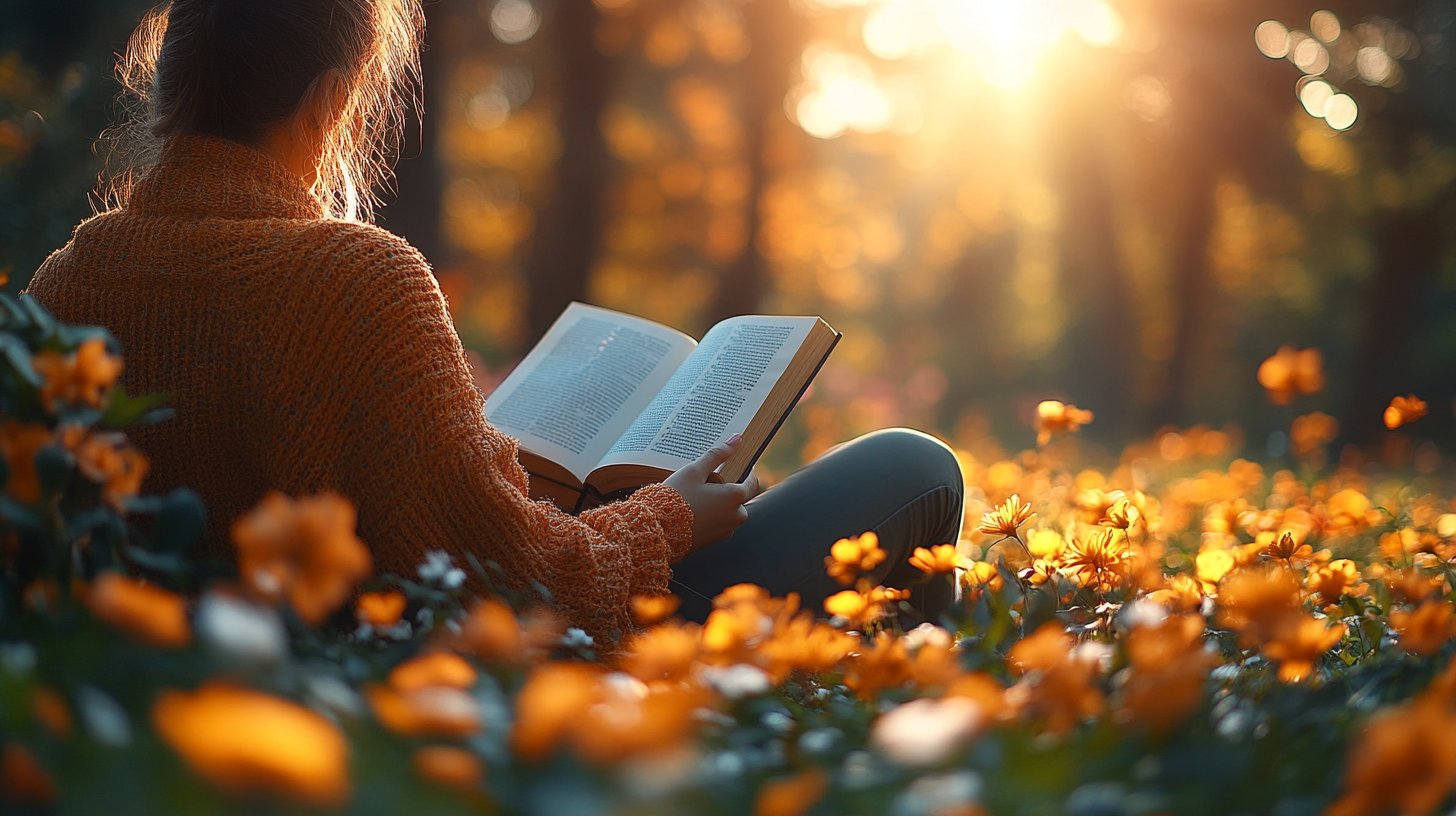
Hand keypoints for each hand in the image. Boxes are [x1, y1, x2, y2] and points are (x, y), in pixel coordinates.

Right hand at [664, 434, 762, 549]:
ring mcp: (726, 530)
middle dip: (726, 488)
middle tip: (705, 481)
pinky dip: (710, 515)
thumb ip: (717, 455)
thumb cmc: (676, 498)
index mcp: (735, 497)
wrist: (658, 531)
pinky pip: (719, 523)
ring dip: (718, 502)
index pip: (752, 481)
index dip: (746, 471)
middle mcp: (736, 516)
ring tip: (695, 495)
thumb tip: (737, 439)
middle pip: (738, 497)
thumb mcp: (694, 471)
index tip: (738, 463)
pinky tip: (692, 510)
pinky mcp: (715, 540)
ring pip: (728, 510)